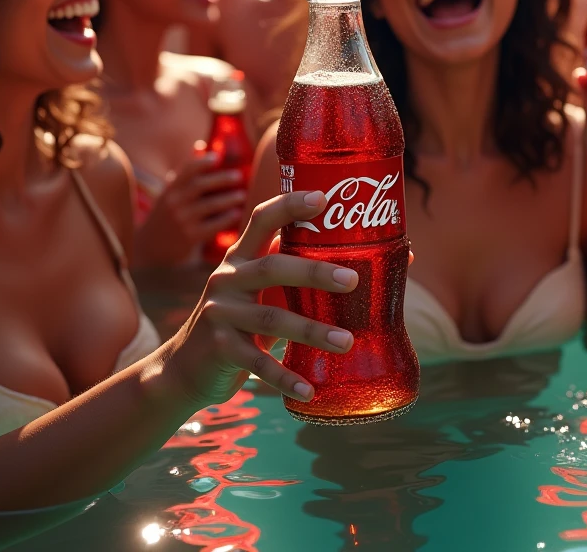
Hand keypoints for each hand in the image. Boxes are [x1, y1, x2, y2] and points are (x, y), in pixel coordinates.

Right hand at [134, 143, 247, 266]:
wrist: (154, 249)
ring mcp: (182, 220)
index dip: (202, 161)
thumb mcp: (172, 192)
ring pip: (210, 205)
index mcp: (171, 189)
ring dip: (229, 199)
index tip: (216, 157)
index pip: (186, 170)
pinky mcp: (191, 237)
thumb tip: (201, 145)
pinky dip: (226, 218)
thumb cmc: (169, 214)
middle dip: (221, 178)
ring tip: (241, 195)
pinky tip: (236, 213)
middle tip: (238, 175)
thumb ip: (186, 171)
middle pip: (201, 185)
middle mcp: (174, 203)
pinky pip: (214, 225)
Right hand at [162, 190, 358, 408]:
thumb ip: (308, 275)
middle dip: (315, 272)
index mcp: (241, 256)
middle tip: (354, 280)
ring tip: (347, 342)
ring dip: (312, 331)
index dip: (290, 205)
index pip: (262, 218)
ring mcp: (220, 313)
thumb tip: (400, 258)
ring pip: (272, 318)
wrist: (186, 367)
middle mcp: (228, 277)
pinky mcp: (219, 349)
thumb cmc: (246, 318)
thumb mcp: (267, 291)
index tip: (323, 198)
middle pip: (273, 266)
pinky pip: (257, 364)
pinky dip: (285, 377)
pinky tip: (311, 389)